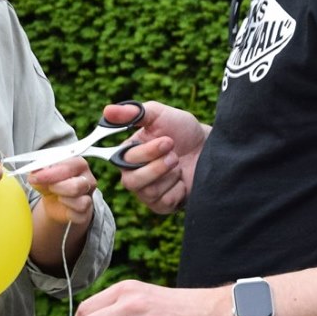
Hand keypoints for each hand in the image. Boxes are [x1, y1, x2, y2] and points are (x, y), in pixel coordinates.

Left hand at [28, 156, 95, 227]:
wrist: (54, 201)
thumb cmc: (51, 183)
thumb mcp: (42, 175)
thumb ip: (38, 172)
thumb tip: (34, 173)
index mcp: (78, 164)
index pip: (67, 167)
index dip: (49, 174)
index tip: (34, 178)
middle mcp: (88, 179)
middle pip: (76, 186)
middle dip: (57, 188)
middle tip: (48, 187)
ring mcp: (89, 196)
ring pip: (81, 203)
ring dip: (64, 200)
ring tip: (57, 197)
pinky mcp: (87, 212)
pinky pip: (80, 216)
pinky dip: (69, 214)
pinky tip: (64, 208)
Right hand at [106, 101, 205, 215]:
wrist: (209, 147)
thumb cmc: (182, 130)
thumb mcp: (159, 114)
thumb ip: (134, 112)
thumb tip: (107, 110)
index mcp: (128, 154)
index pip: (123, 161)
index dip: (146, 153)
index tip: (167, 140)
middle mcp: (134, 174)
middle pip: (131, 181)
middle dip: (157, 166)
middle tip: (175, 154)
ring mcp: (147, 192)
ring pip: (148, 192)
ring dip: (169, 175)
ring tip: (179, 163)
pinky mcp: (162, 205)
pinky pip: (163, 202)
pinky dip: (177, 188)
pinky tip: (183, 180)